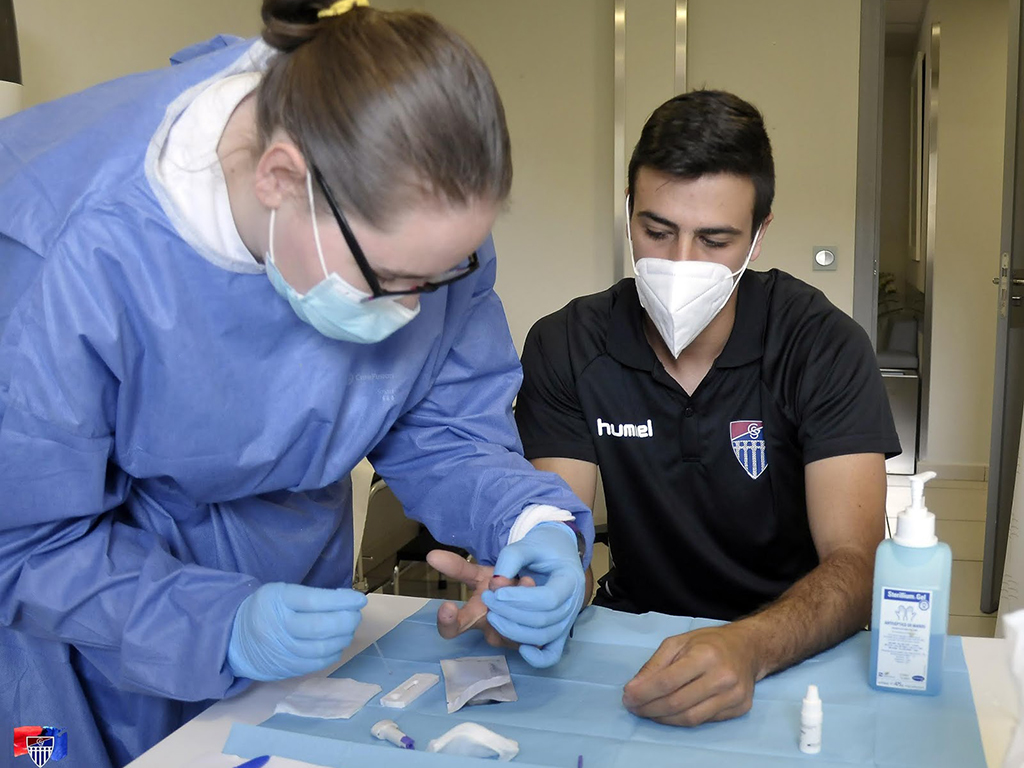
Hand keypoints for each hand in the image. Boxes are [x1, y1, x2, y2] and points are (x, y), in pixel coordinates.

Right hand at [227, 582, 366, 680]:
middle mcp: (279, 627)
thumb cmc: (265, 609)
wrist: (234, 638)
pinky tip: (337, 643)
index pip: (314, 601)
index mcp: (278, 601)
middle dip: (347, 620)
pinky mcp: (287, 668)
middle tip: (355, 614)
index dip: (342, 600)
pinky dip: (334, 652)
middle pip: (321, 627)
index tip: (360, 599)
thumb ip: (310, 596)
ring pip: (322, 647)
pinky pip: (318, 663)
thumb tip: (347, 601)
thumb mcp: (280, 592)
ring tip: (348, 627)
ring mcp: (283, 651)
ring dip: (344, 637)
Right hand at [426, 549, 533, 648]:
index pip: (451, 629)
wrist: (530, 589)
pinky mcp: (532, 642)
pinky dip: (537, 615)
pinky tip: (540, 600)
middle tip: (499, 581)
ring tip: (526, 580)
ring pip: (513, 629)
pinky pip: (533, 636)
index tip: (447, 606)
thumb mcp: (478, 574)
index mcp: (472, 618)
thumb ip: (457, 567)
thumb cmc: (500, 585)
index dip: (447, 622)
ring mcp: (511, 639)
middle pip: (490, 626)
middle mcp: (490, 632)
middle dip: (497, 604)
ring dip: (519, 605)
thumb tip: (432, 555)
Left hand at [481, 523, 585, 667]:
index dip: (520, 599)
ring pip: (542, 637)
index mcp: (569, 580)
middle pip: (542, 620)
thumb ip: (510, 559)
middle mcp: (572, 605)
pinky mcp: (558, 632)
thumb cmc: (543, 548)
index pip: (548, 599)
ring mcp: (566, 621)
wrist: (557, 552)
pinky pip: (552, 654)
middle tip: (487, 597)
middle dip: (509, 612)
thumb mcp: (527, 544)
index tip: (496, 590)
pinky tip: (521, 650)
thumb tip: (495, 583)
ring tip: (492, 614)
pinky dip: (538, 658)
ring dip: (513, 630)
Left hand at [622, 624, 760, 725]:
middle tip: (633, 707)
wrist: (748, 648)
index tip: (627, 697)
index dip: (643, 693)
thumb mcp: (678, 642)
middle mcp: (722, 677)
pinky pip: (703, 721)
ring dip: (663, 719)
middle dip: (649, 708)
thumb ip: (655, 665)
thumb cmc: (710, 643)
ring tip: (648, 712)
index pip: (667, 682)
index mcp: (705, 655)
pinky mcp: (739, 709)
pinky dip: (682, 719)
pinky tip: (670, 713)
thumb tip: (634, 688)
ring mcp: (733, 696)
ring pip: (690, 718)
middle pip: (676, 703)